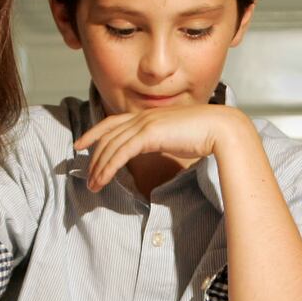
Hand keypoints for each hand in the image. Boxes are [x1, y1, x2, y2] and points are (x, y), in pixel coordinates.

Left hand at [73, 105, 249, 189]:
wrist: (221, 128)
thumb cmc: (207, 134)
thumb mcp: (179, 136)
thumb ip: (166, 140)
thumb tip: (163, 151)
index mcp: (149, 115)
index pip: (113, 122)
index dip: (94, 132)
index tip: (80, 144)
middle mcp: (143, 116)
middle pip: (107, 136)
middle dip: (93, 157)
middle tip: (87, 176)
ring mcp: (144, 124)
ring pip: (111, 146)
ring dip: (98, 167)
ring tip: (92, 185)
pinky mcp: (148, 134)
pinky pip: (120, 153)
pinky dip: (108, 168)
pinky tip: (102, 180)